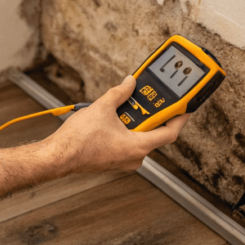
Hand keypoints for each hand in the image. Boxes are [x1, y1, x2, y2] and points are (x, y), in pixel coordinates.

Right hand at [45, 75, 188, 173]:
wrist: (58, 155)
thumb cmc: (78, 139)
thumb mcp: (103, 107)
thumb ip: (120, 93)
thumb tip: (129, 83)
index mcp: (138, 147)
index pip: (170, 133)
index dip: (180, 118)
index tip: (186, 108)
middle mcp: (135, 157)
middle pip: (154, 133)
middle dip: (152, 114)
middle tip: (149, 98)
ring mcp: (124, 161)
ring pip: (139, 138)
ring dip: (136, 121)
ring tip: (126, 105)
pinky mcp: (114, 160)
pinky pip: (127, 143)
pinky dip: (126, 129)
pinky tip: (115, 118)